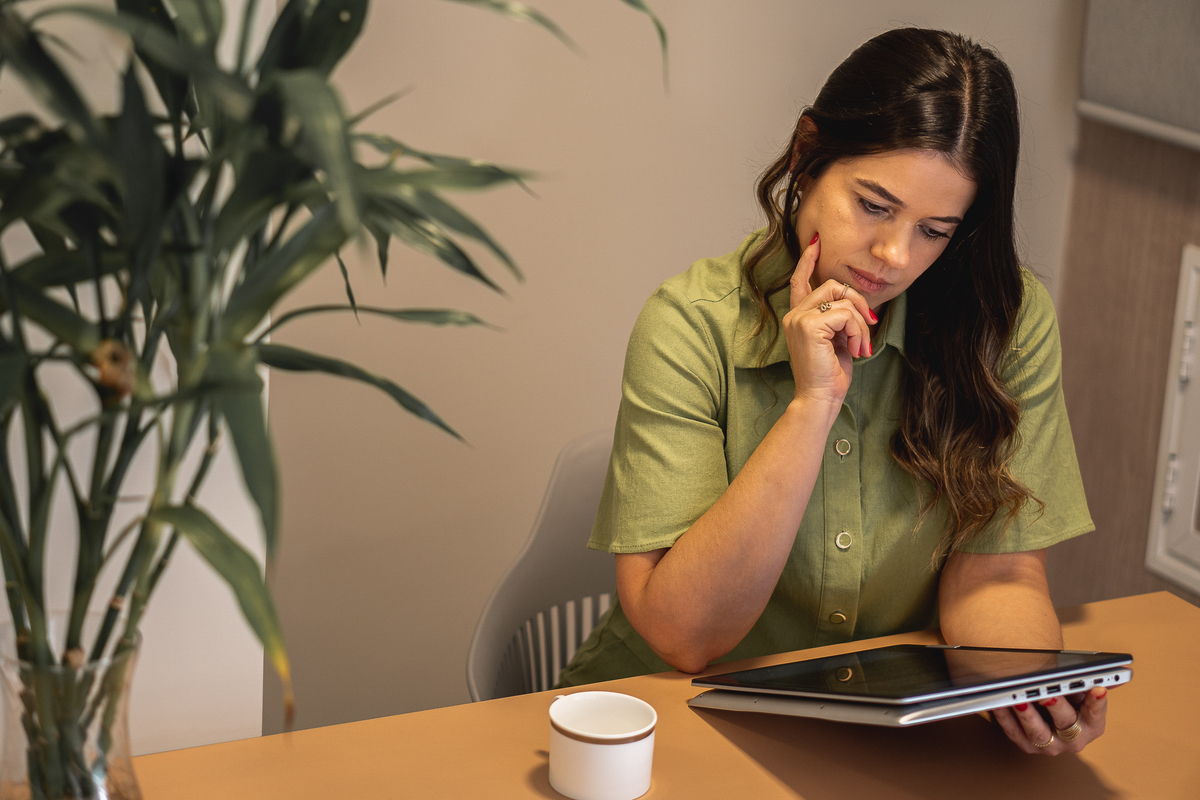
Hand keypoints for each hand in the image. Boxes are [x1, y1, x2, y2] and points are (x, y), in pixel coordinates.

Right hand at [781, 233, 876, 406]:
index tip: (815, 243)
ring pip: (842, 299)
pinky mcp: (809, 326)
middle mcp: (794, 314)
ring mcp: (799, 319)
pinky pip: (845, 314)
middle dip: (857, 302)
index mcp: (798, 316)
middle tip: (869, 323)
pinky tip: (855, 349)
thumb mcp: (836, 339)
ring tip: (860, 345)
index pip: (800, 280)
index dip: (808, 261)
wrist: (819, 398)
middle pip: (833, 285)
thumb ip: (838, 318)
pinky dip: (857, 331)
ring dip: (860, 322)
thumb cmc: (829, 374)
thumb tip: (854, 303)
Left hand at [992, 687, 1107, 754]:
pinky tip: (999, 702)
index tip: (1097, 688)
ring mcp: (1050, 745)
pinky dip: (1005, 717)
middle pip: (1066, 723)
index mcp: (1092, 725)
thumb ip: (1094, 679)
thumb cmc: (1067, 698)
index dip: (1096, 702)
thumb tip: (1116, 671)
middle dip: (1056, 706)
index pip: (1096, 713)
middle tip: (1046, 692)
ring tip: (1018, 699)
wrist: (1048, 711)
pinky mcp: (1028, 746)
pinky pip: (1014, 732)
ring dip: (1027, 715)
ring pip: (1038, 733)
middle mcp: (1073, 739)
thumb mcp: (1081, 689)